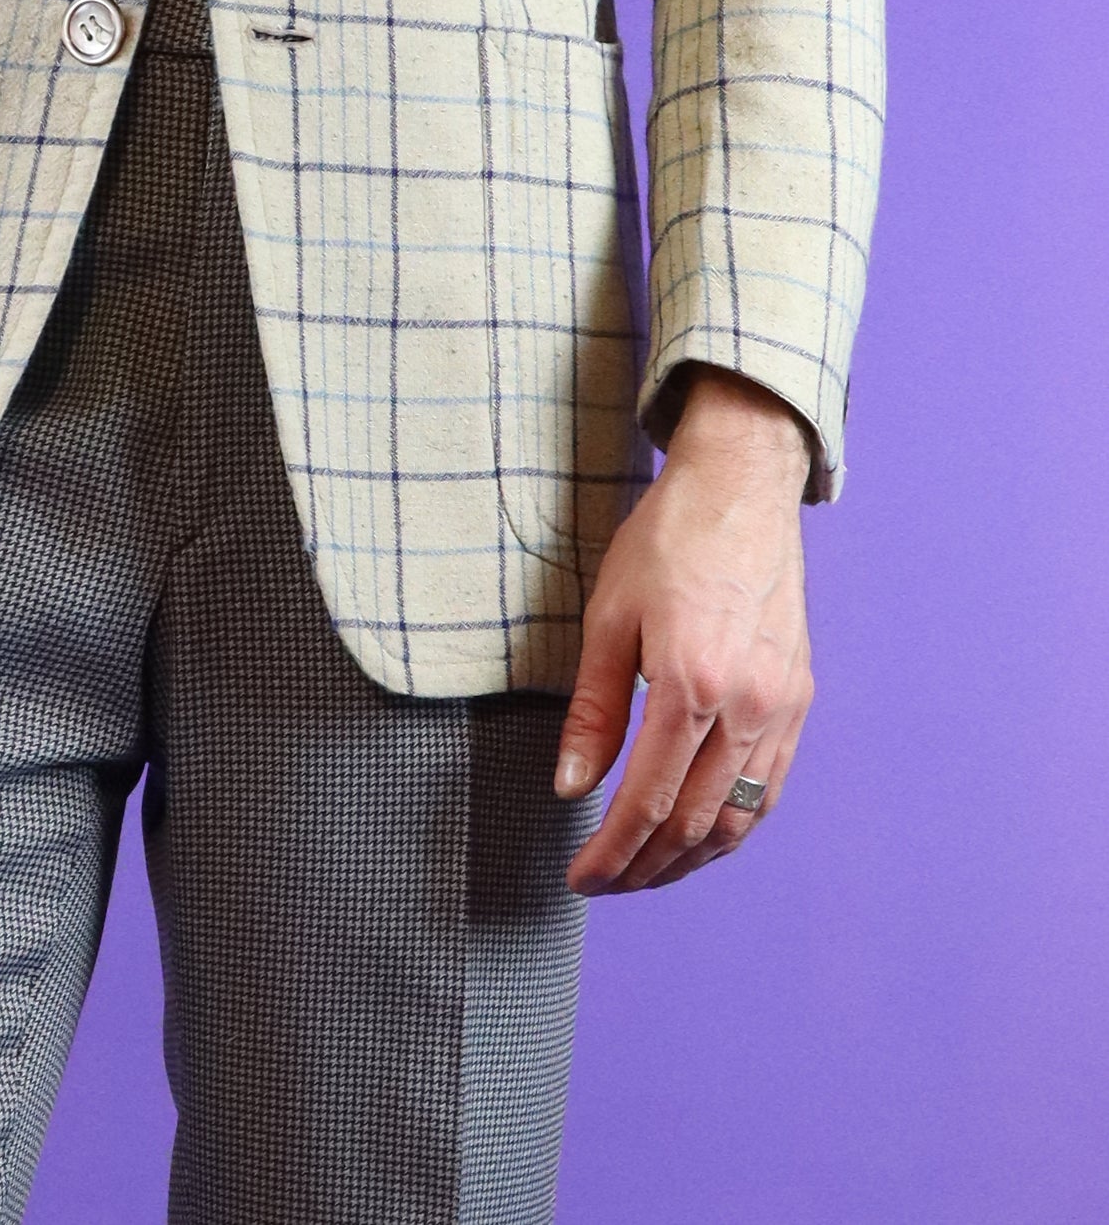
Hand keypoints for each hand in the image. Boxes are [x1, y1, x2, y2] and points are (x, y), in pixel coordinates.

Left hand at [553, 366, 815, 893]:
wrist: (740, 489)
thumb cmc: (666, 542)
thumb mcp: (608, 618)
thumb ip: (593, 711)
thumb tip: (572, 789)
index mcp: (691, 684)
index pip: (648, 802)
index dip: (612, 852)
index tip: (581, 877)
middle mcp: (746, 706)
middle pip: (696, 824)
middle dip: (645, 867)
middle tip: (604, 884)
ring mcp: (781, 706)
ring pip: (739, 818)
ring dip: (690, 860)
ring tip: (645, 873)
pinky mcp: (799, 699)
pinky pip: (769, 788)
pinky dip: (734, 826)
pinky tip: (702, 836)